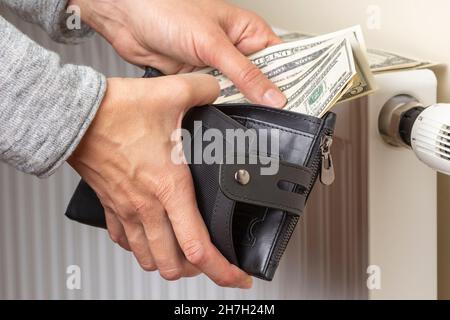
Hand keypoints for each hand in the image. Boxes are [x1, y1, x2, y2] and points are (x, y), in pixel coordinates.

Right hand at [68, 74, 251, 288]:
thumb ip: (203, 90)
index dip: (223, 270)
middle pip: (173, 265)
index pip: (198, 246)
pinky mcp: (111, 206)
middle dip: (197, 272)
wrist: (72, 115)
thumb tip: (217, 89)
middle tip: (213, 263)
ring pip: (148, 259)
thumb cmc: (114, 111)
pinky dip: (140, 247)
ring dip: (168, 262)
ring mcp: (126, 210)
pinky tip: (150, 236)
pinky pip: (125, 241)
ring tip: (183, 255)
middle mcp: (147, 207)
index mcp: (168, 187)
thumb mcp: (171, 93)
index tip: (238, 277)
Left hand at [70, 0, 286, 107]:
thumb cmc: (168, 11)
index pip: (281, 60)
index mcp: (249, 32)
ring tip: (254, 123)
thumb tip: (273, 95)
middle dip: (264, 99)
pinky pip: (217, 99)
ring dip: (241, 105)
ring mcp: (217, 67)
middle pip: (260, 82)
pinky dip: (220, 108)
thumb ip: (244, 73)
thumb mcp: (214, 44)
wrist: (128, 19)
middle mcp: (236, 50)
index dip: (292, 82)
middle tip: (277, 121)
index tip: (300, 104)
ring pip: (238, 94)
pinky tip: (227, 119)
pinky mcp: (200, 79)